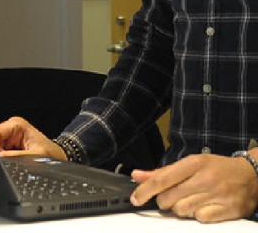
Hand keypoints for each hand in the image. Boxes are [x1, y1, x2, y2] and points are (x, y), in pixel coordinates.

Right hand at [0, 116, 66, 159]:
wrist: (59, 158)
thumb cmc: (52, 155)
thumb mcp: (34, 157)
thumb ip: (15, 157)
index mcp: (17, 125)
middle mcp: (12, 128)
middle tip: (6, 163)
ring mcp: (11, 137)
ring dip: (1, 156)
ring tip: (14, 163)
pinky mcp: (12, 145)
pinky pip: (1, 152)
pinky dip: (5, 159)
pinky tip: (14, 163)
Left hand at [131, 153, 257, 221]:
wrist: (251, 175)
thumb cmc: (217, 168)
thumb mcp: (191, 163)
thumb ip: (163, 171)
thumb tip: (137, 176)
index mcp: (194, 163)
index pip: (162, 178)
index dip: (145, 190)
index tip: (135, 198)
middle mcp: (205, 178)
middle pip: (169, 197)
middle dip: (164, 201)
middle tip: (170, 197)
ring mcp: (217, 194)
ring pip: (182, 210)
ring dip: (179, 209)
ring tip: (187, 200)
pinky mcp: (228, 210)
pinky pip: (200, 218)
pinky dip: (197, 215)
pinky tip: (201, 207)